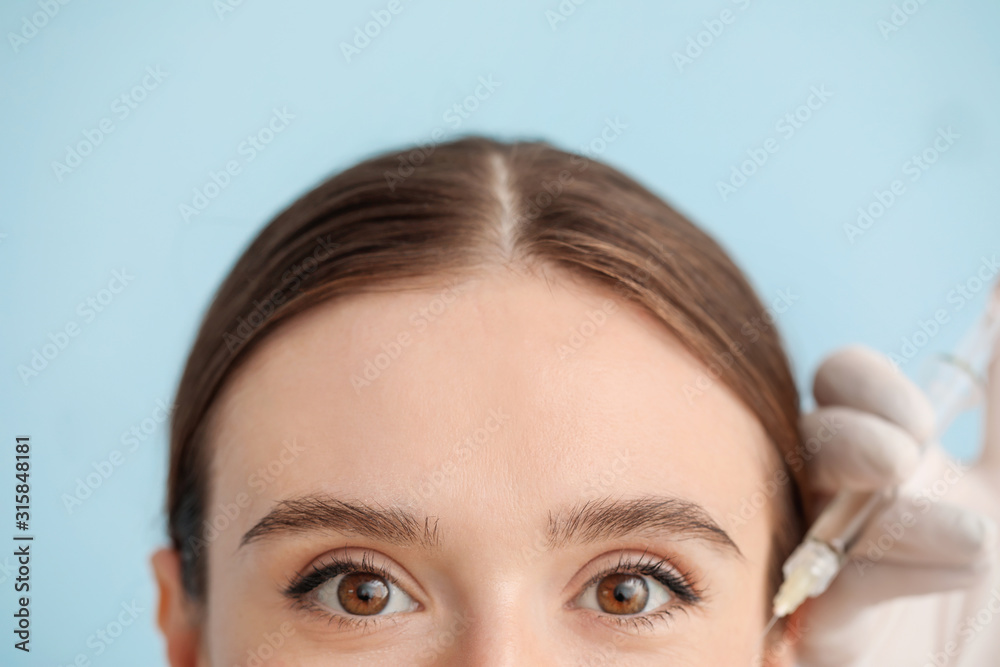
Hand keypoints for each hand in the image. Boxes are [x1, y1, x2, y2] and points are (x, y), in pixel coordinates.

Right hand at [792, 344, 999, 666]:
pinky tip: (961, 566)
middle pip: (807, 438)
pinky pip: (836, 593)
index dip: (858, 385)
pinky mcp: (829, 637)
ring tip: (978, 539)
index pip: (838, 388)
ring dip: (886, 514)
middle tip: (907, 458)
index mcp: (907, 458)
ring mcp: (837, 569)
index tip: (921, 418)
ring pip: (811, 512)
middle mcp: (859, 503)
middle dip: (847, 436)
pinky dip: (893, 572)